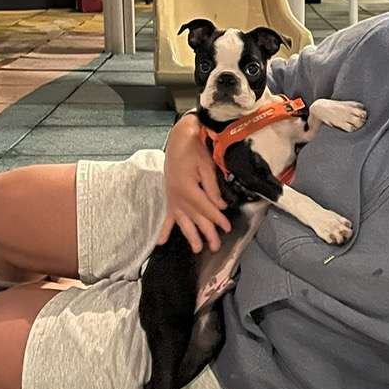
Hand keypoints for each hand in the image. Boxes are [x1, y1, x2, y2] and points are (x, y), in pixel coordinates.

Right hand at [157, 114, 230, 253]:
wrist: (179, 138)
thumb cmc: (195, 149)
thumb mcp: (207, 166)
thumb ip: (212, 188)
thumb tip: (220, 206)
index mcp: (189, 189)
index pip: (207, 209)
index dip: (218, 219)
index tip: (227, 228)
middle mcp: (178, 197)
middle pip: (196, 219)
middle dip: (207, 233)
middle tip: (216, 246)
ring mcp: (172, 198)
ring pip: (183, 221)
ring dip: (190, 236)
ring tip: (197, 249)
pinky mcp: (170, 197)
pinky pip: (167, 217)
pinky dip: (164, 230)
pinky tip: (161, 242)